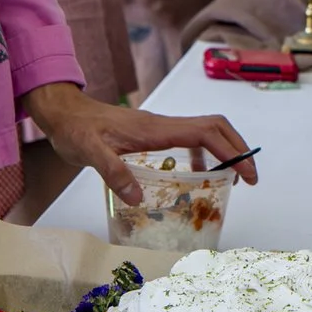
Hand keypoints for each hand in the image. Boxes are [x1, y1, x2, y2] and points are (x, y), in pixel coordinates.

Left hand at [21, 84, 257, 205]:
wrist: (63, 113)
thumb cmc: (75, 130)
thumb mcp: (89, 154)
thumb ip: (113, 173)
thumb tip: (138, 198)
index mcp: (156, 129)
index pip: (207, 134)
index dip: (232, 152)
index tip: (246, 175)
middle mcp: (163, 125)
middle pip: (216, 127)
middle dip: (237, 149)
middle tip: (247, 179)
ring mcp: (159, 128)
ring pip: (205, 131)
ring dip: (224, 151)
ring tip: (229, 180)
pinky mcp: (152, 134)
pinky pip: (189, 140)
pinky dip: (204, 155)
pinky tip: (196, 176)